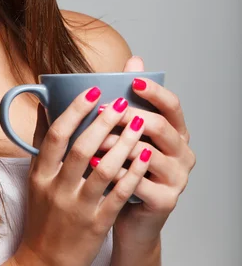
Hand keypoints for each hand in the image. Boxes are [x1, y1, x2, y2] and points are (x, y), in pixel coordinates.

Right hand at [16, 86, 152, 265]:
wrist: (46, 261)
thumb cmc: (44, 213)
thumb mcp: (36, 176)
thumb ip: (42, 140)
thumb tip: (46, 103)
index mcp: (40, 173)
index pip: (56, 135)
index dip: (75, 110)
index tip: (94, 90)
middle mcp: (57, 189)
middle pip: (81, 149)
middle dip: (104, 122)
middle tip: (122, 102)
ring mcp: (78, 208)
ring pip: (104, 170)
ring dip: (124, 144)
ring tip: (141, 123)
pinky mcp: (97, 225)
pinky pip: (119, 195)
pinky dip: (133, 173)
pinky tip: (145, 155)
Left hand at [94, 55, 196, 244]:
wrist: (127, 217)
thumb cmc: (126, 168)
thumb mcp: (130, 132)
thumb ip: (132, 97)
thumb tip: (134, 59)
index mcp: (176, 132)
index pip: (172, 105)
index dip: (154, 91)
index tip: (132, 81)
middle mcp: (183, 153)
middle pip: (159, 126)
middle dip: (127, 115)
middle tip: (101, 111)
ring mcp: (177, 178)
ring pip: (145, 153)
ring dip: (115, 144)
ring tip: (92, 140)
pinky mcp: (165, 201)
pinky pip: (137, 182)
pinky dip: (114, 172)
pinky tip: (95, 167)